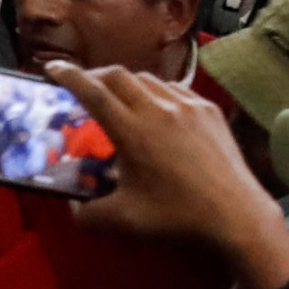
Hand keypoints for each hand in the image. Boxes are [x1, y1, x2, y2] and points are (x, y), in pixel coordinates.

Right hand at [43, 61, 288, 288]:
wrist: (235, 213)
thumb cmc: (177, 217)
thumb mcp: (123, 220)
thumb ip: (88, 213)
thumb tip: (73, 208)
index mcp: (133, 131)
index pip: (93, 92)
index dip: (69, 76)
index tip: (53, 68)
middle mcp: (158, 109)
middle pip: (118, 76)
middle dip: (95, 75)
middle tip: (83, 85)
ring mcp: (187, 106)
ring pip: (148, 79)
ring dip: (126, 82)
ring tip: (118, 98)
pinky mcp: (209, 110)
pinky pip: (175, 88)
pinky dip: (155, 91)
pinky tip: (155, 108)